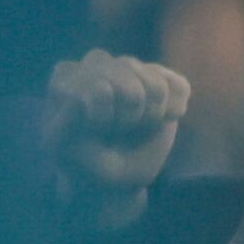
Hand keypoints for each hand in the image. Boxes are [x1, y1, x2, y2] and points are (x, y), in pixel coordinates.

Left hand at [44, 52, 189, 218]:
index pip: (100, 88)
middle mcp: (98, 65)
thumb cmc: (86, 162)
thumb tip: (81, 98)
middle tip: (117, 131)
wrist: (115, 179)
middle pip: (129, 82)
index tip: (95, 133)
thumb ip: (67, 123)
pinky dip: (175, 109)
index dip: (106, 118)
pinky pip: (178, 86)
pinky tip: (161, 120)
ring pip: (156, 85)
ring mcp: (131, 70)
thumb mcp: (65, 149)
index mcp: (68, 76)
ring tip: (136, 127)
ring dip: (152, 116)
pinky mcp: (160, 80)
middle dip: (129, 116)